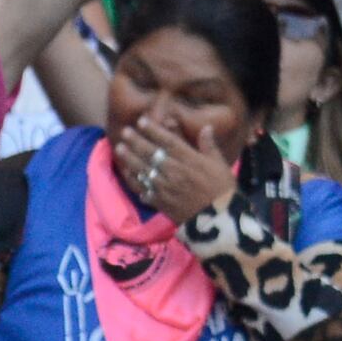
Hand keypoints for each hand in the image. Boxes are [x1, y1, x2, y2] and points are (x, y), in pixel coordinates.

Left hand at [108, 115, 234, 222]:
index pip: (167, 141)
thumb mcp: (219, 164)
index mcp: (189, 159)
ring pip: (142, 169)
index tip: (141, 121)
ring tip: (119, 148)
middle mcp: (173, 170)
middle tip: (125, 131)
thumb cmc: (222, 189)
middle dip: (136, 141)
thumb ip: (209, 145)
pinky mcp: (160, 201)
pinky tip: (126, 173)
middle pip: (150, 153)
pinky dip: (133, 181)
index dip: (153, 130)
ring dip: (129, 158)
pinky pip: (142, 189)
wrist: (218, 219)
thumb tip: (205, 127)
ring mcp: (164, 186)